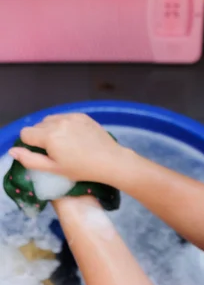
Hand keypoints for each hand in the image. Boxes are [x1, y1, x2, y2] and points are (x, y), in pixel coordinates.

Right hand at [9, 113, 123, 182]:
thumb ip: (30, 160)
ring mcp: (71, 117)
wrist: (110, 161)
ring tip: (64, 144)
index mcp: (49, 136)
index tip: (43, 154)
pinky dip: (64, 125)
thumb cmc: (82, 169)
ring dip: (52, 130)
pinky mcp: (82, 115)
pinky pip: (64, 117)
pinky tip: (74, 137)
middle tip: (56, 151)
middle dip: (41, 137)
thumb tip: (12, 151)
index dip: (31, 145)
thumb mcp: (54, 169)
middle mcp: (58, 122)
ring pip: (50, 120)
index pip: (26, 134)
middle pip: (37, 126)